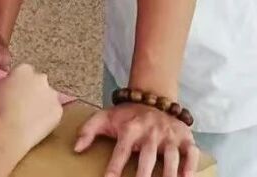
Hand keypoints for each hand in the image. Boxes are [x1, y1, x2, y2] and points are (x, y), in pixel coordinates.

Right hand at [0, 64, 63, 159]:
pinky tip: (35, 123)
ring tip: (28, 116)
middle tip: (22, 103)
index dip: (18, 82)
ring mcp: (52, 95)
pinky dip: (46, 116)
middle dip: (32, 90)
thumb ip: (4, 82)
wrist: (10, 131)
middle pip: (38, 82)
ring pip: (47, 97)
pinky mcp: (58, 111)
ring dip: (41, 103)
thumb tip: (9, 87)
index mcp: (24, 69)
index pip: (24, 71)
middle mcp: (41, 79)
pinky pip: (53, 112)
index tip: (14, 91)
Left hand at [74, 104, 198, 176]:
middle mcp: (150, 132)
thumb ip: (88, 131)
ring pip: (170, 157)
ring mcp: (168, 135)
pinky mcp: (185, 138)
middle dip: (143, 175)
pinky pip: (191, 153)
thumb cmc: (126, 115)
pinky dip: (190, 166)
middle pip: (147, 158)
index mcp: (129, 129)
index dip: (114, 167)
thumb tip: (76, 149)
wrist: (152, 97)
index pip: (121, 151)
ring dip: (168, 174)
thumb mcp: (104, 117)